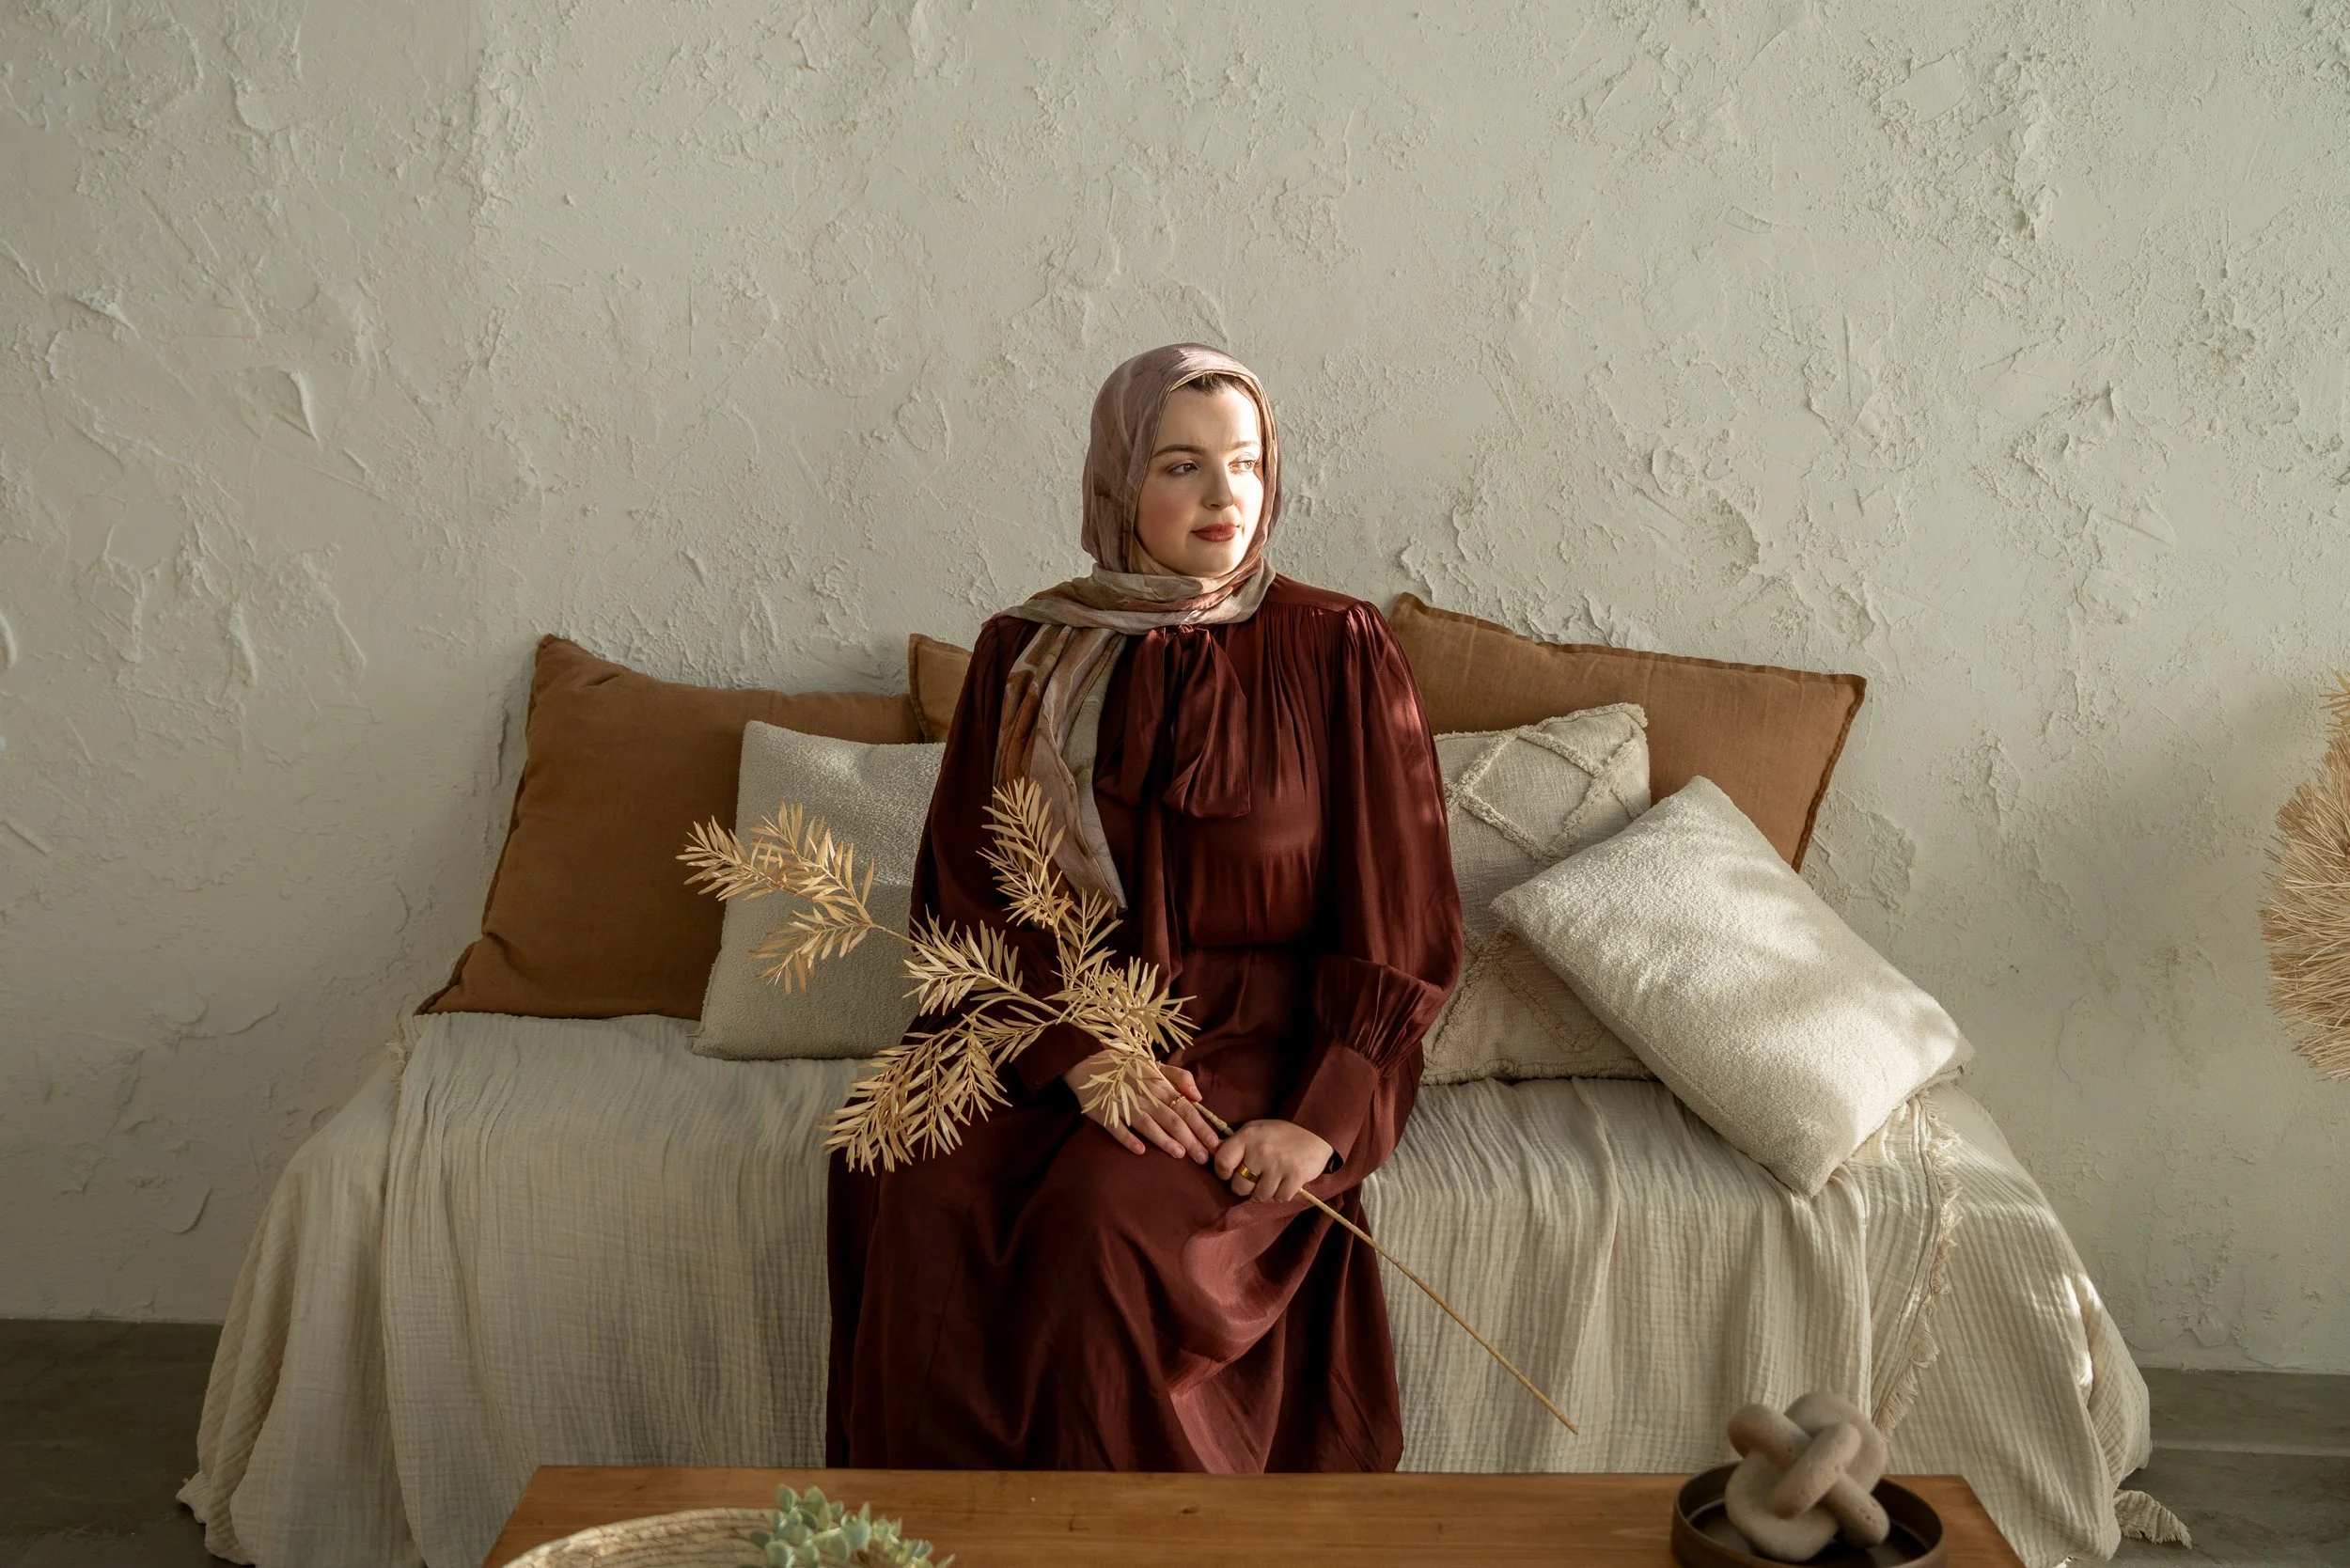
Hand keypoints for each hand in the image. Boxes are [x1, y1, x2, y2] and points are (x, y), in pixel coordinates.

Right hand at [1065, 1053, 1221, 1164]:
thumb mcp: (1156, 1066)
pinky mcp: (1106, 1114)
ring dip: (1165, 1140)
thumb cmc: (1129, 1068)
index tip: (1215, 1143)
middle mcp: (1146, 1097)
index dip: (1201, 1126)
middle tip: (1204, 1158)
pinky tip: (1140, 1151)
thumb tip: (1198, 1097)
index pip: (1186, 1109)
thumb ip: (1180, 1078)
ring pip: (1149, 1125)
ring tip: (1180, 1155)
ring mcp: (1125, 1106)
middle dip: (1190, 1140)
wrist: (1090, 1064)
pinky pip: (1118, 1128)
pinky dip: (1129, 1139)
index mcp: (1160, 1086)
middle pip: (1172, 1120)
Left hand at [1212, 1119, 1334, 1202]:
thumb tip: (1211, 1154)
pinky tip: (1286, 1181)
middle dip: (1247, 1186)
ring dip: (1266, 1191)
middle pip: (1239, 1187)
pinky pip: (1280, 1198)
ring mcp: (1278, 1165)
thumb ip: (1235, 1144)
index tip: (1231, 1173)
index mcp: (1247, 1137)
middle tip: (1257, 1178)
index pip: (1222, 1163)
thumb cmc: (1281, 1133)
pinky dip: (1283, 1194)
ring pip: (1260, 1196)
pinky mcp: (1295, 1176)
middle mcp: (1260, 1151)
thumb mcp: (1254, 1130)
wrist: (1315, 1130)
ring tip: (1274, 1178)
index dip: (1224, 1173)